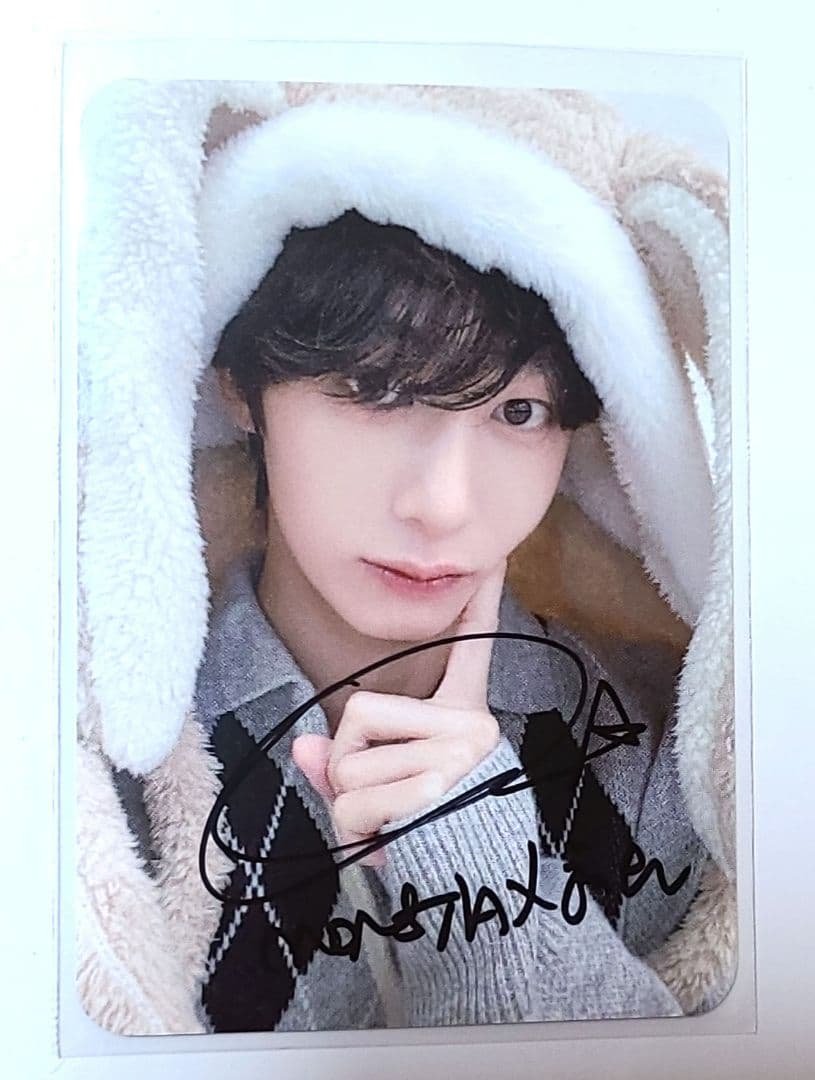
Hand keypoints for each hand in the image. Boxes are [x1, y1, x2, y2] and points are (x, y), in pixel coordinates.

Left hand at [292, 560, 506, 866]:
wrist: (473, 888)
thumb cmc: (430, 836)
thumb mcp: (386, 796)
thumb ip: (344, 768)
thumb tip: (304, 744)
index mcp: (462, 717)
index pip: (472, 649)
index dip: (480, 603)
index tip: (493, 556)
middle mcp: (468, 725)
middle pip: (357, 715)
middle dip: (347, 766)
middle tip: (384, 800)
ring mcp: (458, 752)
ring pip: (347, 763)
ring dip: (348, 807)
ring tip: (388, 825)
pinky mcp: (442, 782)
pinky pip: (353, 799)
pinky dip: (351, 830)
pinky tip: (390, 839)